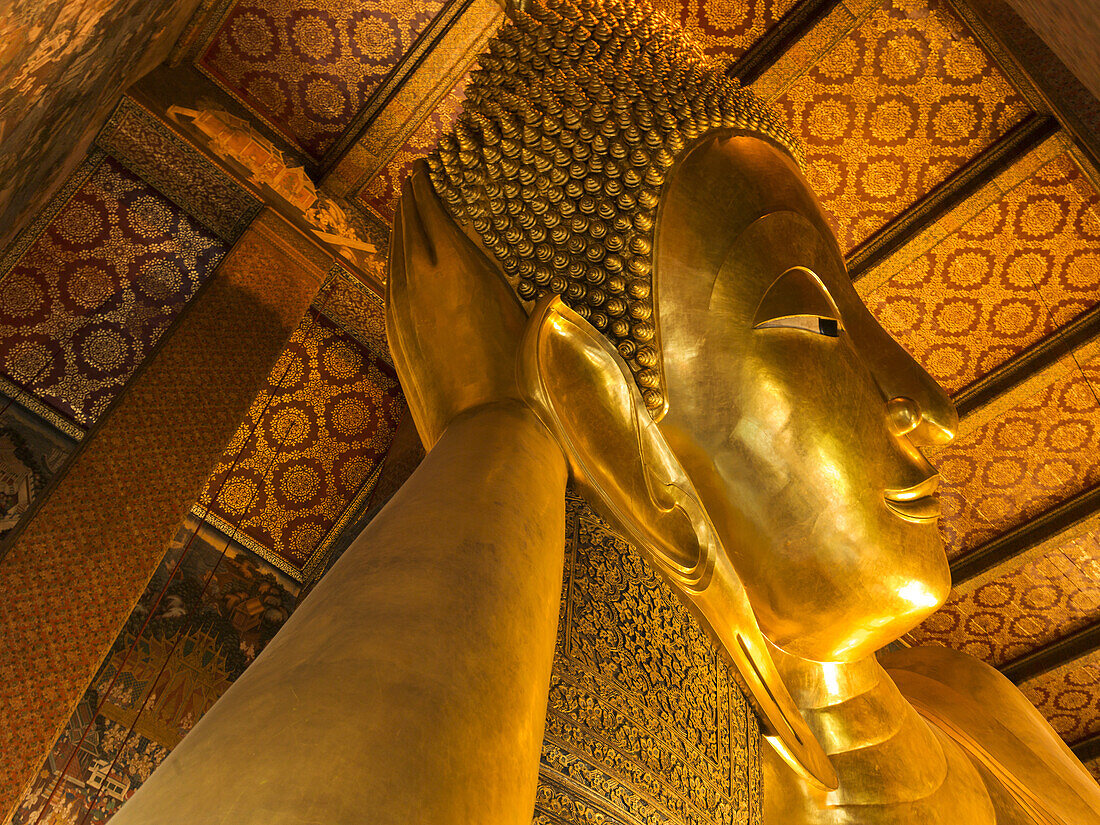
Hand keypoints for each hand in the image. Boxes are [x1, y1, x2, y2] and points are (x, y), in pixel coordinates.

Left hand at [386, 161, 527, 448]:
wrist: (484, 425)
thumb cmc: (518, 376)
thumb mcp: (532, 330)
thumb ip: (536, 307)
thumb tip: (553, 295)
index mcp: (459, 264)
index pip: (433, 211)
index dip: (425, 187)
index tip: (423, 169)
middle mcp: (423, 277)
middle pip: (409, 224)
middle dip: (410, 200)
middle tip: (412, 180)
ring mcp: (402, 304)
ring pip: (394, 252)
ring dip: (398, 228)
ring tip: (404, 212)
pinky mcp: (394, 330)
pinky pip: (389, 283)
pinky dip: (392, 263)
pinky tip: (397, 260)